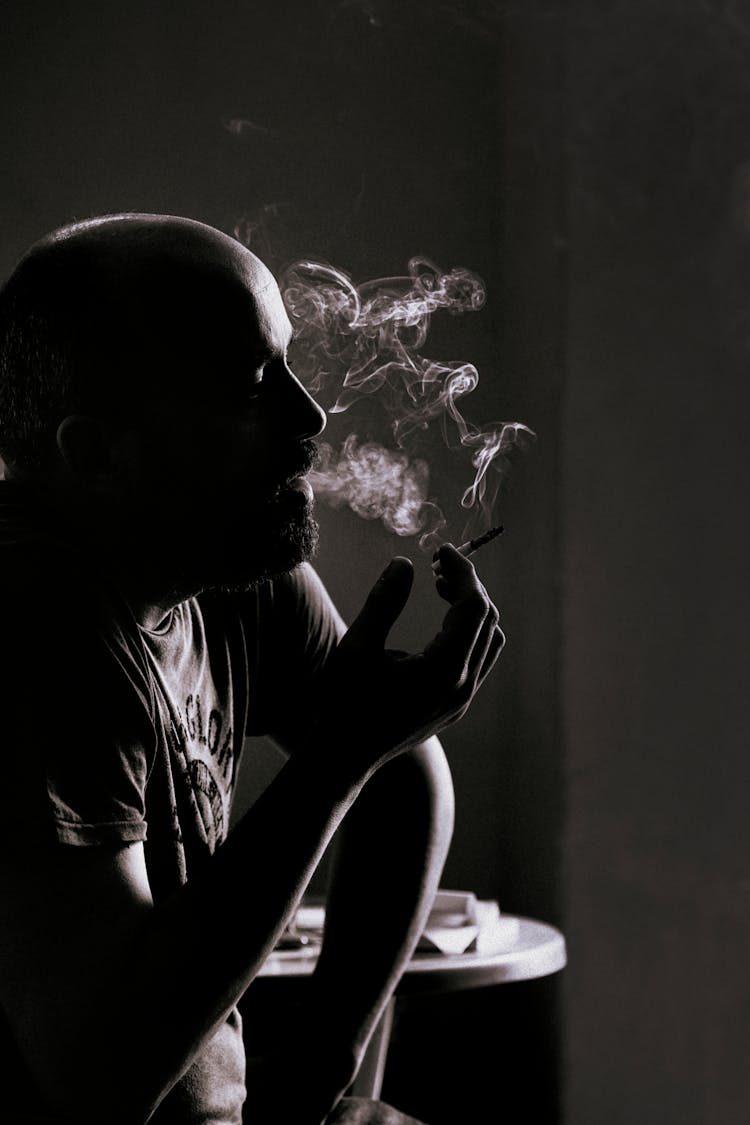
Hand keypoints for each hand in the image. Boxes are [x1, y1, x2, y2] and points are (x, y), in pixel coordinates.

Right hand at [315, 544, 504, 777]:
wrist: (342, 756)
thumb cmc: (343, 702)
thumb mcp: (357, 647)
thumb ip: (384, 602)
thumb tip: (403, 563)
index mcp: (443, 670)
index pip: (473, 606)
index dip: (461, 571)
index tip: (439, 551)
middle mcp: (462, 686)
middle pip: (487, 620)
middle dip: (467, 585)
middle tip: (437, 565)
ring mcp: (462, 700)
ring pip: (490, 641)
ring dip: (472, 609)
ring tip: (441, 588)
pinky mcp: (455, 707)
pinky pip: (479, 660)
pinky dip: (469, 632)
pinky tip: (440, 623)